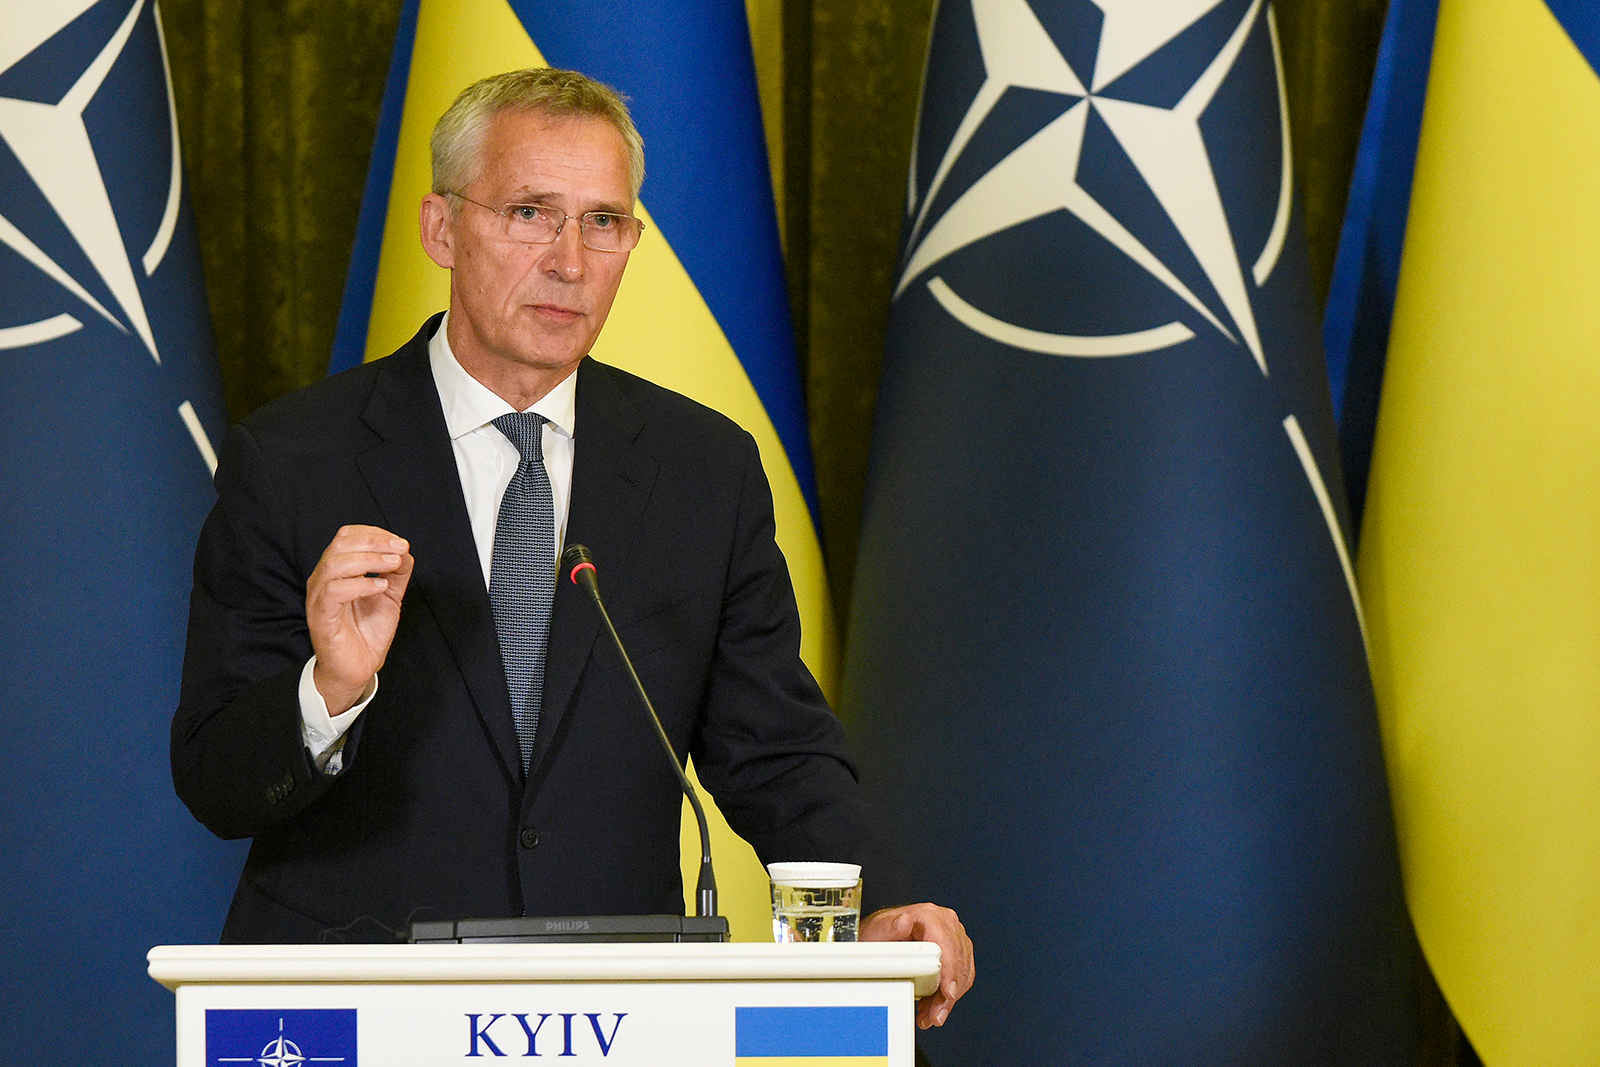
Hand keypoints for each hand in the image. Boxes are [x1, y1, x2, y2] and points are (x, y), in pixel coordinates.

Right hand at [306, 525, 412, 713]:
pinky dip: (361, 584)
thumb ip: (396, 573)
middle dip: (374, 542)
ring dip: (369, 560)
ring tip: (393, 565)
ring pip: (335, 564)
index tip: (399, 542)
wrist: (358, 667)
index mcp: (337, 570)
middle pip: (340, 544)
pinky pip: (334, 591)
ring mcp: (319, 597)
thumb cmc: (367, 632)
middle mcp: (324, 579)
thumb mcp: (389, 596)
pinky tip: (380, 588)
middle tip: (400, 549)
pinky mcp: (321, 616)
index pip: (346, 536)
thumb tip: (405, 552)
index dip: (373, 533)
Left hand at [860, 903, 973, 1027]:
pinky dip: (949, 995)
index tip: (948, 992)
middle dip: (947, 994)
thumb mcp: (877, 931)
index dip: (950, 970)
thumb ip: (890, 926)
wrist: (878, 940)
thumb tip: (905, 922)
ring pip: (962, 973)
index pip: (947, 944)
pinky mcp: (954, 951)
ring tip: (930, 1015)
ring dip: (947, 999)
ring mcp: (951, 937)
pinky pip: (961, 976)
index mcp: (928, 915)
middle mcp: (944, 923)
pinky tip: (934, 1005)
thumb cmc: (877, 935)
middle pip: (957, 962)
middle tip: (935, 1015)